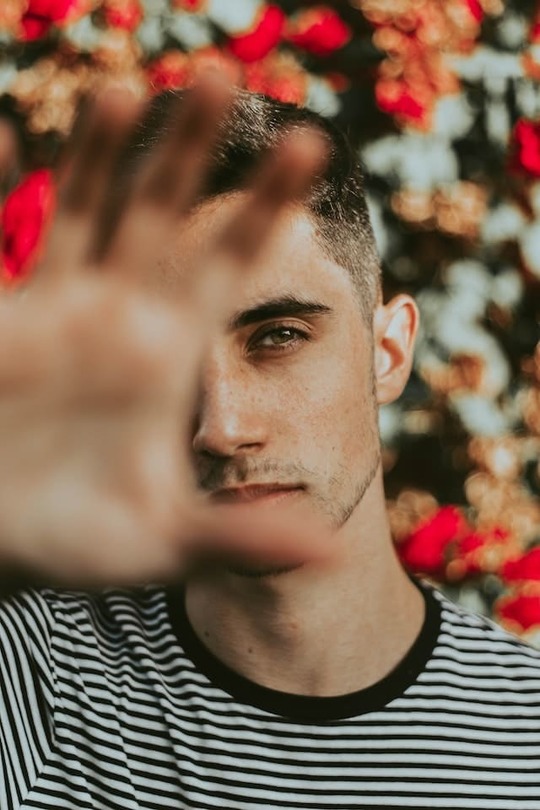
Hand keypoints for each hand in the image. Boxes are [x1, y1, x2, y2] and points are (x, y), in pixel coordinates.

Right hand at [0, 80, 327, 587]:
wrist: (7, 545)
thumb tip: (326, 553)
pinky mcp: (4, 316)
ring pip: (86, 210)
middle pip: (166, 214)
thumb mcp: (168, 542)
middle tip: (227, 76)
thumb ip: (240, 538)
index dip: (267, 209)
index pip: (231, 265)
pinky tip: (5, 133)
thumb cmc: (84, 542)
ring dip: (105, 150)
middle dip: (192, 150)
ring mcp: (59, 307)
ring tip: (128, 88)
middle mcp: (122, 316)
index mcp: (173, 353)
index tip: (313, 150)